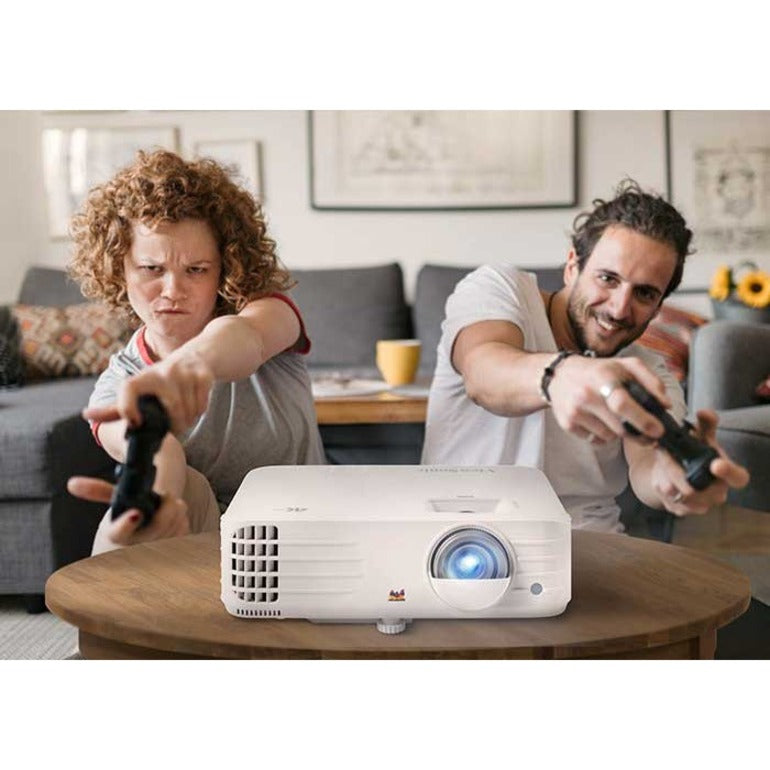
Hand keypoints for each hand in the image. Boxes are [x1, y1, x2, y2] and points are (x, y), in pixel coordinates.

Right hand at [67, 476, 189, 545]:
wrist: (134, 554)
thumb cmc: (123, 528)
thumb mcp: (112, 511)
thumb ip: (98, 492)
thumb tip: (72, 483)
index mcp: (116, 537)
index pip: (119, 534)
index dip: (126, 525)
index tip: (134, 513)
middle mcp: (135, 549)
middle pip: (159, 525)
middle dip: (167, 507)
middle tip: (167, 497)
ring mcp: (154, 554)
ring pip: (175, 526)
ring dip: (176, 511)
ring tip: (170, 505)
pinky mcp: (172, 554)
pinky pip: (183, 532)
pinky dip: (181, 521)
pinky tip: (175, 519)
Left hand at [84, 352, 213, 433]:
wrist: (194, 356)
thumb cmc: (161, 380)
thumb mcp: (138, 390)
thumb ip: (114, 408)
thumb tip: (86, 415)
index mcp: (142, 377)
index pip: (128, 388)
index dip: (127, 407)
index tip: (135, 423)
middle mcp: (163, 372)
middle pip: (170, 410)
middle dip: (175, 425)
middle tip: (174, 429)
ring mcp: (184, 372)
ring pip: (189, 411)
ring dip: (188, 421)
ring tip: (185, 418)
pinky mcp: (203, 375)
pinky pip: (202, 406)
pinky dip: (199, 412)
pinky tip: (195, 407)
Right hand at [547, 355, 671, 444]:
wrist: (559, 375)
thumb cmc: (598, 371)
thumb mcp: (626, 365)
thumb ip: (650, 380)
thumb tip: (665, 405)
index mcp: (603, 377)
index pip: (622, 404)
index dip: (643, 420)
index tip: (658, 430)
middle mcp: (586, 395)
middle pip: (619, 426)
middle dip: (637, 432)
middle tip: (646, 432)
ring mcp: (575, 412)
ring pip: (609, 436)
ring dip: (618, 432)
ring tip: (614, 418)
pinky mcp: (567, 424)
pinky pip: (595, 440)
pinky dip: (602, 436)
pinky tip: (600, 422)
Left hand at [650, 409, 749, 514]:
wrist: (675, 472)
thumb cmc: (695, 454)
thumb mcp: (702, 438)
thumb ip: (706, 424)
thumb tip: (705, 412)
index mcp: (729, 475)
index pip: (738, 478)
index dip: (729, 472)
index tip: (716, 464)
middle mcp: (717, 494)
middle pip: (695, 486)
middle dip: (676, 468)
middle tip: (663, 452)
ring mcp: (699, 505)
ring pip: (677, 492)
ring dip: (664, 473)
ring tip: (660, 460)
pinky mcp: (681, 510)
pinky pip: (666, 497)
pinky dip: (659, 482)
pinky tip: (658, 474)